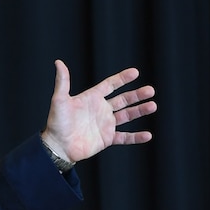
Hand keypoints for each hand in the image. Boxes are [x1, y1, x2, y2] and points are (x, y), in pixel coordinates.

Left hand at [40, 59, 156, 162]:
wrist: (58, 146)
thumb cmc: (56, 123)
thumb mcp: (59, 100)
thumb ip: (62, 82)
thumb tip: (58, 62)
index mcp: (92, 98)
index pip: (110, 85)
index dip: (122, 79)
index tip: (135, 73)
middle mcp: (101, 110)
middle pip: (123, 99)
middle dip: (137, 95)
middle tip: (150, 90)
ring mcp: (105, 124)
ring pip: (127, 115)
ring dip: (140, 111)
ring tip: (152, 106)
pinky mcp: (107, 139)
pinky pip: (125, 137)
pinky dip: (136, 137)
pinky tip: (148, 135)